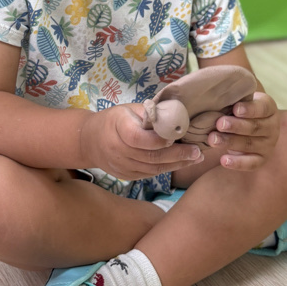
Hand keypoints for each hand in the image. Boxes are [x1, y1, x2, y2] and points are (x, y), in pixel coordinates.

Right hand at [81, 104, 204, 180]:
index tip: (179, 135)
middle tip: (197, 151)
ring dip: (177, 165)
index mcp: (118, 128)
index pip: (140, 138)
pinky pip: (149, 174)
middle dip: (178, 155)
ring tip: (195, 158)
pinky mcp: (126, 176)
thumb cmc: (114, 120)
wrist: (89, 141)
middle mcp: (118, 150)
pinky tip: (181, 163)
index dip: (160, 140)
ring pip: (153, 169)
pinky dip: (167, 169)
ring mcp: (121, 166)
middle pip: (151, 157)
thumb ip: (151, 114)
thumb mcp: (129, 109)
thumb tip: (177, 115)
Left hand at [206, 91, 279, 169]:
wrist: (250, 125)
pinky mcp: (261, 159)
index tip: (235, 108)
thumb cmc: (241, 107)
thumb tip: (220, 86)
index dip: (249, 109)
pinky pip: (251, 163)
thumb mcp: (242, 98)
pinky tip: (223, 160)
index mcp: (269, 108)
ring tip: (212, 139)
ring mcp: (268, 144)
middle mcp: (272, 127)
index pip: (262, 108)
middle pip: (255, 127)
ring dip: (231, 142)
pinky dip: (238, 163)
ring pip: (250, 144)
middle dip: (236, 126)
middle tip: (219, 123)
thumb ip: (235, 94)